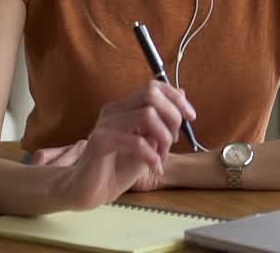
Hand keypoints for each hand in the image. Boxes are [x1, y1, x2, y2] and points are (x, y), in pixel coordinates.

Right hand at [44, 80, 195, 208]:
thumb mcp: (148, 145)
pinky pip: (136, 141)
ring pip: (147, 114)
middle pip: (151, 94)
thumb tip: (182, 95)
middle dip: (172, 115)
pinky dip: (152, 156)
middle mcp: (114, 111)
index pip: (153, 87)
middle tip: (173, 140)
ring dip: (163, 137)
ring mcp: (105, 124)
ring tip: (162, 157)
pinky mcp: (100, 142)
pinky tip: (155, 167)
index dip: (176, 98)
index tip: (191, 116)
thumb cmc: (116, 169)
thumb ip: (162, 122)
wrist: (87, 192)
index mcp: (124, 108)